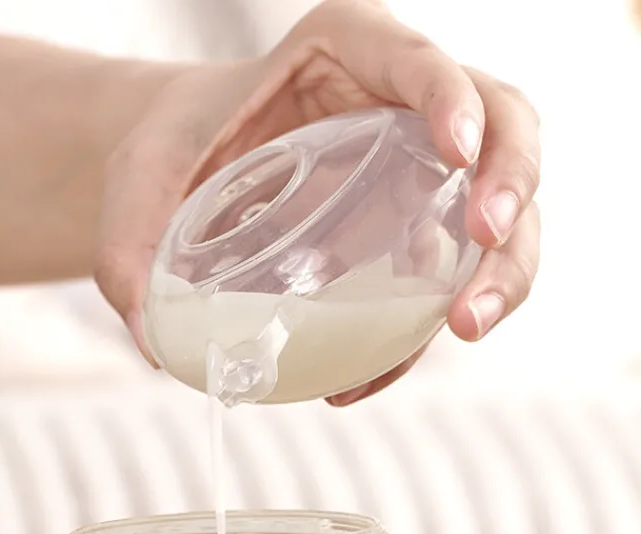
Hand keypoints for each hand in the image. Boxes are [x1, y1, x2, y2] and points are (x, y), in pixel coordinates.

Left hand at [96, 0, 540, 404]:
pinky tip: (373, 378)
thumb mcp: (139, 180)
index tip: (457, 149)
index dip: (454, 97)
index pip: (418, 60)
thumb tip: (152, 344)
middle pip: (502, 127)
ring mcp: (421, 170)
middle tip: (484, 243)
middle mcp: (401, 102)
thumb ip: (130, 250)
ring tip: (465, 324)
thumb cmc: (173, 149)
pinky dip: (427, 329)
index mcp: (345, 49)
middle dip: (510, 185)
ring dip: (505, 267)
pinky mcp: (416, 230)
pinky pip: (449, 274)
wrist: (187, 171)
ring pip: (502, 206)